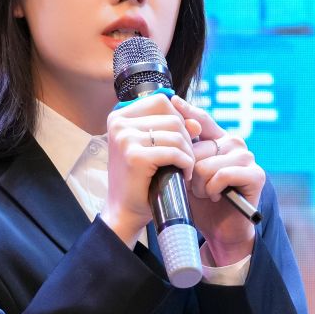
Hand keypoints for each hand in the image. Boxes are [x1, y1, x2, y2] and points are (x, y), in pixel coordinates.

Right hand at [102, 90, 193, 246]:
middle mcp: (118, 123)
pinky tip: (184, 175)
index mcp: (119, 117)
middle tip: (186, 160)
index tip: (180, 142)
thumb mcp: (155, 148)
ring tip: (185, 169)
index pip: (161, 102)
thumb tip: (196, 123)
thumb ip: (174, 130)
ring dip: (188, 154)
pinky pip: (174, 152)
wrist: (125, 211)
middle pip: (172, 117)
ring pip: (176, 134)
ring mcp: (125, 138)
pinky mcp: (135, 156)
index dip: (179, 119)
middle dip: (187, 140)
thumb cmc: (140, 180)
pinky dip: (186, 164)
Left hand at [168, 95, 263, 262]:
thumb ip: (182, 153)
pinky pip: (223, 175)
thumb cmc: (202, 203)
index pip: (202, 119)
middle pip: (197, 148)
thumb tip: (169, 126)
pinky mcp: (255, 174)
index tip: (172, 101)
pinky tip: (217, 197)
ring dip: (201, 184)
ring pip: (207, 164)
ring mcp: (247, 158)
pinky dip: (214, 189)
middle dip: (190, 172)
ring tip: (207, 194)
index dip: (187, 111)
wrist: (220, 231)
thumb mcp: (186, 174)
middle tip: (197, 188)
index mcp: (218, 140)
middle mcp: (234, 144)